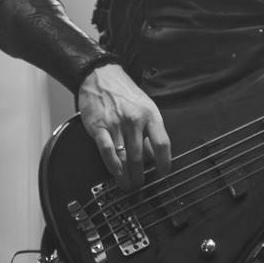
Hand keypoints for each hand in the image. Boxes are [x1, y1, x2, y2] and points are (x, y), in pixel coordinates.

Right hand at [77, 63, 171, 187]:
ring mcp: (116, 123)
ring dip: (127, 176)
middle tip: (140, 186)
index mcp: (150, 115)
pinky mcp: (99, 126)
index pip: (162, 144)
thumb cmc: (124, 93)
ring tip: (128, 185)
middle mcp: (134, 120)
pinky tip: (116, 174)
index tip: (163, 174)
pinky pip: (107, 151)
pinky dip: (112, 166)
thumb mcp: (146, 106)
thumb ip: (151, 130)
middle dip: (141, 176)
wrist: (100, 75)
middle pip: (141, 156)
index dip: (164, 163)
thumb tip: (153, 156)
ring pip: (125, 157)